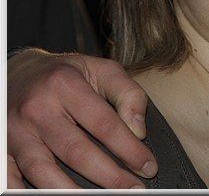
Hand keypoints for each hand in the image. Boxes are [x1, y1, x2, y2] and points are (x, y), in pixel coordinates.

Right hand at [7, 49, 157, 187]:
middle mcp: (37, 108)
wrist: (17, 72)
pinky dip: (25, 192)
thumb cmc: (67, 75)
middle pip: (75, 151)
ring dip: (70, 190)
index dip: (129, 148)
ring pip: (41, 170)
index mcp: (65, 85)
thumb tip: (139, 131)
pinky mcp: (1, 149)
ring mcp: (14, 131)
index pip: (104, 123)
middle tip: (132, 191)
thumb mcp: (102, 70)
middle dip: (108, 176)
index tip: (148, 167)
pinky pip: (10, 178)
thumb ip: (128, 94)